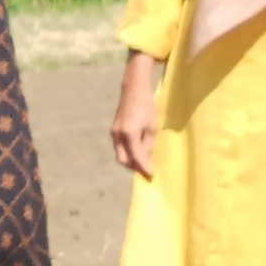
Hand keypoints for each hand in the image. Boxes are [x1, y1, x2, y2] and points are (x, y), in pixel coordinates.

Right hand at [110, 55, 160, 177]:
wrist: (134, 90)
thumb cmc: (147, 107)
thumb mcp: (152, 127)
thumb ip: (148, 145)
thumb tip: (146, 160)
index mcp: (129, 134)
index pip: (136, 158)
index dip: (144, 168)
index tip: (152, 175)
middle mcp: (118, 135)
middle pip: (123, 160)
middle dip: (134, 168)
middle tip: (146, 171)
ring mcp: (114, 133)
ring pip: (120, 154)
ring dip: (130, 161)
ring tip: (143, 162)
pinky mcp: (114, 130)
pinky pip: (119, 147)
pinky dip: (127, 153)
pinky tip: (137, 151)